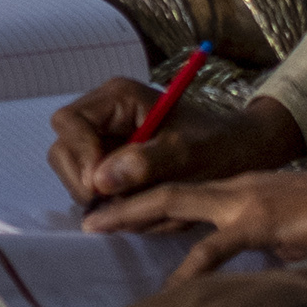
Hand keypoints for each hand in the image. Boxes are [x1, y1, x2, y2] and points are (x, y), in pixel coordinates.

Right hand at [49, 81, 302, 212]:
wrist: (242, 154)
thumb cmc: (219, 145)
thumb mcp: (189, 153)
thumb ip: (145, 163)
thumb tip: (101, 181)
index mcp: (118, 98)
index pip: (69, 122)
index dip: (79, 156)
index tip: (101, 188)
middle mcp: (105, 115)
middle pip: (64, 148)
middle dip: (86, 182)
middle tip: (114, 207)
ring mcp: (106, 140)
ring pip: (77, 173)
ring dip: (105, 199)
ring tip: (142, 209)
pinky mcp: (113, 164)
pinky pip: (98, 189)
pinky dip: (118, 206)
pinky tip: (147, 209)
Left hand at [84, 148, 306, 277]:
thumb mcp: (301, 229)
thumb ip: (279, 238)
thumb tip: (274, 256)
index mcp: (245, 190)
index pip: (188, 192)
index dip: (152, 201)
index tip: (120, 213)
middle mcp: (237, 188)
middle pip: (167, 190)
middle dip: (126, 202)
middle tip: (89, 218)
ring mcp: (246, 202)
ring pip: (176, 204)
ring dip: (136, 216)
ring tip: (101, 228)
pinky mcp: (260, 223)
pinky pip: (214, 249)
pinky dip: (189, 270)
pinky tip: (170, 288)